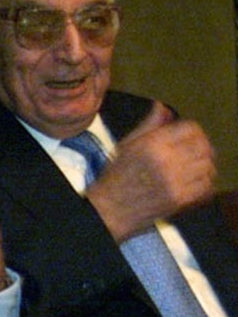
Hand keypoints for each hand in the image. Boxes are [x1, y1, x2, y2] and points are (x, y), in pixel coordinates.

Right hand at [85, 101, 215, 241]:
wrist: (110, 209)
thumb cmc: (116, 177)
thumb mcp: (127, 145)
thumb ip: (149, 125)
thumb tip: (162, 107)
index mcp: (152, 144)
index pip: (190, 129)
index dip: (193, 131)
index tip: (190, 137)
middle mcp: (166, 161)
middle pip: (203, 146)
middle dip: (202, 147)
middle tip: (196, 152)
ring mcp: (174, 181)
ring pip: (207, 166)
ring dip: (204, 165)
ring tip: (195, 167)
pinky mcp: (179, 198)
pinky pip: (206, 186)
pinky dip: (205, 183)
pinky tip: (194, 182)